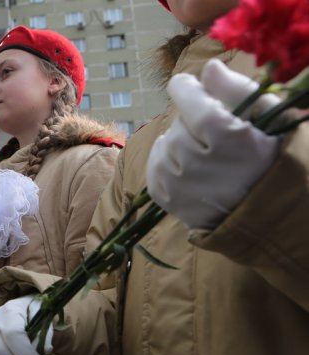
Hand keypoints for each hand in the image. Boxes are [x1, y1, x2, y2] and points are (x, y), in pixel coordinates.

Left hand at [147, 58, 280, 229]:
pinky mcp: (167, 200)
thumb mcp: (270, 120)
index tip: (186, 83)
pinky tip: (188, 166)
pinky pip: (154, 165)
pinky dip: (167, 160)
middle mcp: (200, 164)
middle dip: (192, 120)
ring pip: (165, 142)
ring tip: (204, 153)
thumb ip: (239, 91)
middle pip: (180, 122)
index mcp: (230, 140)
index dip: (185, 88)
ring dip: (180, 141)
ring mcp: (180, 185)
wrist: (265, 215)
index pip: (192, 102)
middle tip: (213, 134)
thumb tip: (209, 68)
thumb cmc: (271, 160)